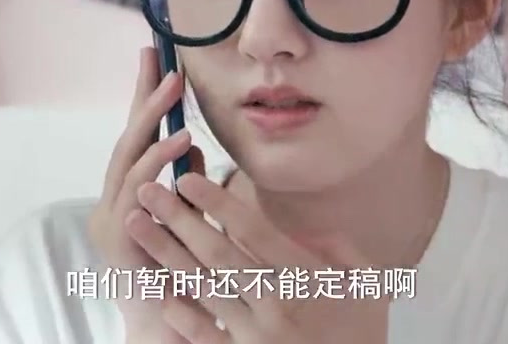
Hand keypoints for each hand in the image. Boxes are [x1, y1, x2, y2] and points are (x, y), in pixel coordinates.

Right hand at [87, 47, 206, 341]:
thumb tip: (191, 145)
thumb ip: (186, 185)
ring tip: (173, 89)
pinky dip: (158, 162)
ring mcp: (109, 222)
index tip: (153, 56)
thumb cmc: (183, 281)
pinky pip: (138, 191)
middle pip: (124, 141)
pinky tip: (181, 141)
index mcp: (128, 199)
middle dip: (141, 98)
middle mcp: (112, 206)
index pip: (135, 140)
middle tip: (159, 59)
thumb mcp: (190, 221)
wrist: (167, 331)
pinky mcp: (116, 238)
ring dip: (151, 122)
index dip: (143, 98)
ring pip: (127, 161)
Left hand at [126, 173, 389, 343]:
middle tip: (147, 191)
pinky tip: (163, 295)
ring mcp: (256, 339)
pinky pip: (207, 337)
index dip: (219, 203)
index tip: (188, 179)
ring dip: (167, 256)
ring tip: (138, 228)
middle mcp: (276, 306)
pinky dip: (184, 316)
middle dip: (179, 220)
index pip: (254, 232)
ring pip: (204, 290)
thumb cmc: (364, 337)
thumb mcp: (369, 287)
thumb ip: (340, 249)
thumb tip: (304, 230)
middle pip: (218, 255)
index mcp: (306, 279)